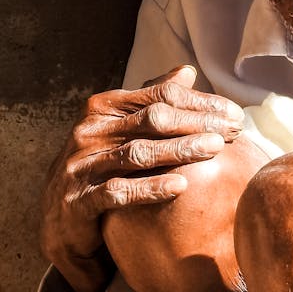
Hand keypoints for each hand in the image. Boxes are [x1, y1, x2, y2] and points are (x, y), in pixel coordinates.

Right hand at [39, 65, 243, 291]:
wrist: (58, 219)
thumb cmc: (100, 168)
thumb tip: (187, 72)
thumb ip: (150, 102)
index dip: (199, 102)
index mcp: (103, 107)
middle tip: (233, 130)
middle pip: (151, 119)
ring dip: (179, 150)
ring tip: (214, 149)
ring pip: (137, 153)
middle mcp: (90, 131)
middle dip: (196, 122)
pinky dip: (150, 188)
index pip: (158, 95)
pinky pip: (118, 192)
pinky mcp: (79, 200)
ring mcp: (81, 165)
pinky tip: (181, 186)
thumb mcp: (121, 131)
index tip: (233, 113)